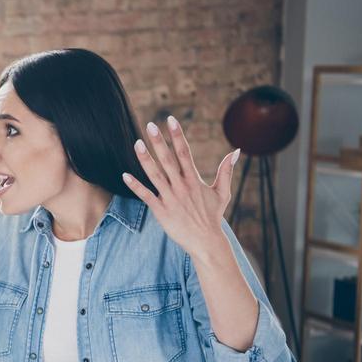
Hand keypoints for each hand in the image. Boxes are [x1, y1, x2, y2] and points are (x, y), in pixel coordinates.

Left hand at [122, 115, 239, 258]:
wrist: (206, 241)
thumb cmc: (212, 216)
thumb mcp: (223, 192)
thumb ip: (226, 170)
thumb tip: (236, 151)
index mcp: (194, 179)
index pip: (184, 152)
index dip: (177, 135)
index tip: (170, 120)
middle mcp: (182, 186)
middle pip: (168, 159)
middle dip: (159, 142)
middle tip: (150, 125)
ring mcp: (171, 198)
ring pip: (155, 175)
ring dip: (145, 159)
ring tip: (136, 143)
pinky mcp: (161, 211)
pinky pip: (146, 196)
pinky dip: (135, 186)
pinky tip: (125, 175)